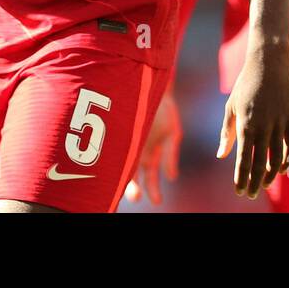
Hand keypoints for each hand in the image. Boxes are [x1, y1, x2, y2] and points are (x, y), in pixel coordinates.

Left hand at [123, 87, 180, 204]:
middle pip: (130, 175)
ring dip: (124, 176)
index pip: (146, 179)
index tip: (156, 202)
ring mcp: (124, 141)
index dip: (149, 190)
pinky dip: (116, 155)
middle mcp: (132, 152)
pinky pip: (116, 144)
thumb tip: (172, 178)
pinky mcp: (116, 128)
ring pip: (121, 163)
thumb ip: (170, 155)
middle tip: (135, 197)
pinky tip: (120, 162)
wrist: (152, 85)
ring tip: (128, 187)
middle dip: (132, 189)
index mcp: (146, 156)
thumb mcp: (171, 133)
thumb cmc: (162, 110)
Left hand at [216, 42, 288, 198]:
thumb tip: (221, 155)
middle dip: (254, 182)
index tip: (239, 191)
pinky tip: (281, 170)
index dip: (241, 178)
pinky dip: (286, 160)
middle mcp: (262, 127)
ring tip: (264, 185)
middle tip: (250, 194)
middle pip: (259, 163)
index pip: (243, 160)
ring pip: (276, 157)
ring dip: (270, 175)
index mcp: (245, 124)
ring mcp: (278, 123)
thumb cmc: (245, 84)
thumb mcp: (231, 106)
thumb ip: (227, 132)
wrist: (269, 63)